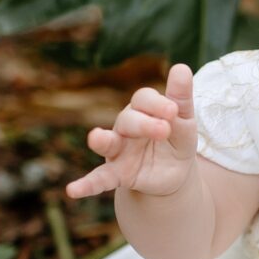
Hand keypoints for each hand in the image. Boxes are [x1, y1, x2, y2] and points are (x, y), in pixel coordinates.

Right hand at [66, 63, 197, 199]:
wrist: (174, 175)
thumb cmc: (177, 141)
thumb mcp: (184, 122)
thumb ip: (181, 98)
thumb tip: (182, 67)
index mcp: (143, 110)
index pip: (144, 99)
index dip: (158, 104)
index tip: (174, 112)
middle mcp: (125, 126)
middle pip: (129, 119)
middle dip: (145, 124)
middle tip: (164, 130)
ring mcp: (118, 150)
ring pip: (107, 141)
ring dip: (101, 139)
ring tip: (96, 137)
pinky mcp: (116, 173)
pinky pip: (98, 178)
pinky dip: (87, 184)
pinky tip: (73, 191)